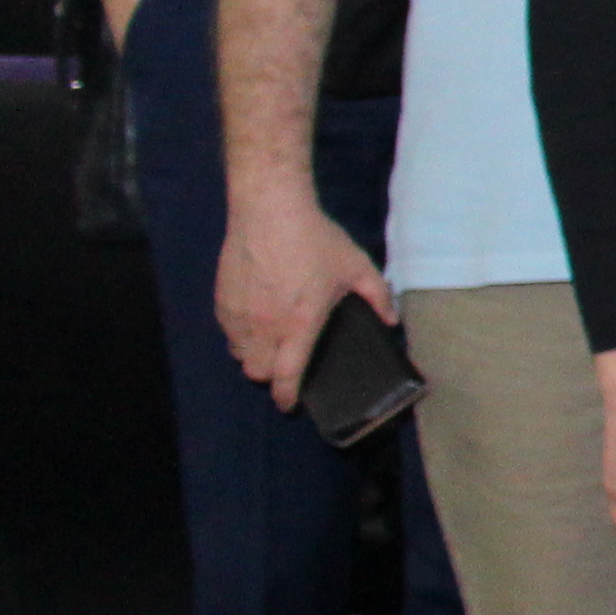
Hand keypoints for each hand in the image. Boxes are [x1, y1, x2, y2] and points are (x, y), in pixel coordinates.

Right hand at [218, 190, 390, 405]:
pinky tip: (254, 321)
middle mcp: (265, 327)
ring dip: (253, 355)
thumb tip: (392, 320)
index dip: (286, 395)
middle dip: (269, 375)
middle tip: (284, 363)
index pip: (287, 375)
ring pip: (239, 354)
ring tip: (270, 341)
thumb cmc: (315, 239)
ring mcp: (240, 314)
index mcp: (299, 324)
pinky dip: (239, 335)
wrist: (269, 210)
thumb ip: (378, 297)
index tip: (288, 404)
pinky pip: (228, 332)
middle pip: (256, 372)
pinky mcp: (223, 300)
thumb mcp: (356, 267)